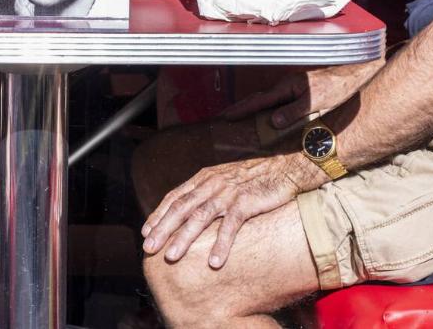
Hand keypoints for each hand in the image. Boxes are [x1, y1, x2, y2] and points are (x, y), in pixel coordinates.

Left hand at [141, 154, 298, 267]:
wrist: (286, 170)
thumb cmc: (256, 178)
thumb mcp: (225, 178)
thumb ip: (207, 191)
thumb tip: (190, 209)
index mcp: (204, 178)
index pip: (175, 197)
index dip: (159, 214)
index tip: (146, 231)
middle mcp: (211, 183)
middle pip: (181, 208)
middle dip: (163, 229)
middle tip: (149, 248)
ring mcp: (228, 192)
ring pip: (200, 217)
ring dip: (184, 238)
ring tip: (172, 257)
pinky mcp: (246, 202)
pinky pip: (230, 226)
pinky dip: (221, 244)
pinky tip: (214, 262)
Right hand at [222, 59, 384, 128]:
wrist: (355, 72)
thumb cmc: (339, 87)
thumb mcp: (317, 102)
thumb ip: (294, 111)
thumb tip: (273, 122)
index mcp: (288, 87)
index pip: (259, 101)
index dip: (242, 110)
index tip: (227, 118)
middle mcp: (286, 85)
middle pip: (258, 97)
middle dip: (241, 108)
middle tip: (226, 118)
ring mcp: (291, 85)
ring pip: (266, 97)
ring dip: (252, 106)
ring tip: (239, 116)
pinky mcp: (298, 88)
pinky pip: (275, 98)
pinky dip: (264, 105)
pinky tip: (264, 112)